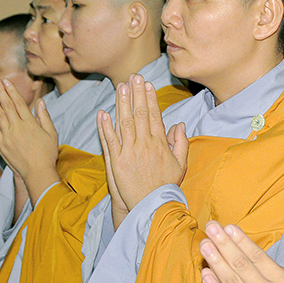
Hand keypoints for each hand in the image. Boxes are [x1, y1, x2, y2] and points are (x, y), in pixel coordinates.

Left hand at [0, 77, 58, 200]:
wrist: (37, 173)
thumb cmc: (47, 153)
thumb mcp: (51, 133)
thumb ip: (44, 117)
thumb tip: (40, 102)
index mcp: (29, 123)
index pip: (18, 103)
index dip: (11, 91)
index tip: (6, 81)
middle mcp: (16, 128)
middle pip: (6, 106)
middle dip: (0, 92)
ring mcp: (6, 136)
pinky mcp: (0, 145)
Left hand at [97, 74, 188, 219]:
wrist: (153, 206)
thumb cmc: (166, 186)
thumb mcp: (180, 164)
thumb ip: (180, 143)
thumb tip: (180, 125)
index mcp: (160, 144)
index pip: (154, 115)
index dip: (150, 99)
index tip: (147, 85)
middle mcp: (145, 144)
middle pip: (139, 114)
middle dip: (136, 93)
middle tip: (134, 77)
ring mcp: (130, 152)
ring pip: (124, 123)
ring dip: (121, 103)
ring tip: (120, 86)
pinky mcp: (117, 162)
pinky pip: (110, 141)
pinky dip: (105, 127)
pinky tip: (103, 113)